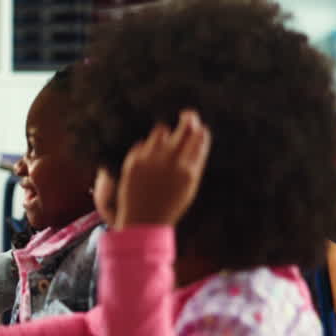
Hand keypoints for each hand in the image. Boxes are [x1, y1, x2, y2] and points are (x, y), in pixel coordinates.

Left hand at [112, 109, 211, 229]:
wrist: (143, 220)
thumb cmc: (169, 203)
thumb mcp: (189, 185)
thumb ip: (194, 161)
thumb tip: (200, 134)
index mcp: (188, 171)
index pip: (200, 139)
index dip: (200, 130)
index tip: (200, 126)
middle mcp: (171, 163)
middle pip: (184, 129)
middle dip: (188, 118)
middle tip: (188, 114)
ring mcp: (151, 160)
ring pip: (162, 130)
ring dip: (164, 133)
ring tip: (164, 143)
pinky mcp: (134, 161)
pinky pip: (143, 143)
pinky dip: (147, 147)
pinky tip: (148, 159)